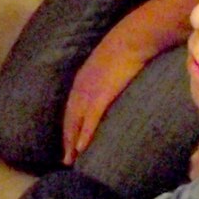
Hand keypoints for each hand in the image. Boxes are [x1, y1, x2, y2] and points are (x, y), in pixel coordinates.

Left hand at [62, 31, 153, 163]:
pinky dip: (84, 134)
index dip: (69, 125)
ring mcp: (89, 92)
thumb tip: (116, 83)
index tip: (68, 141)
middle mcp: (81, 87)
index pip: (72, 107)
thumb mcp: (113, 61)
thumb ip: (110, 75)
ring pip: (76, 122)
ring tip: (70, 160)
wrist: (134, 37)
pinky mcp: (101, 95)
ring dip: (71, 143)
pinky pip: (89, 119)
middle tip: (65, 159)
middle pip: (69, 118)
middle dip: (66, 139)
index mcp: (83, 79)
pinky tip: (80, 148)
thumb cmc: (128, 46)